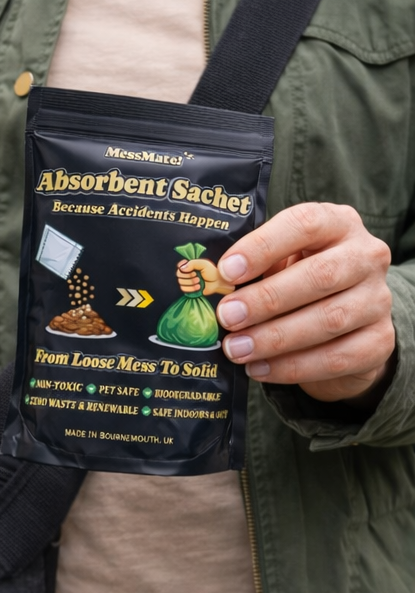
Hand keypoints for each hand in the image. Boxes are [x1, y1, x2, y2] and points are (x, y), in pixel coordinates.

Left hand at [216, 203, 394, 403]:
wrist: (347, 327)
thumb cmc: (301, 283)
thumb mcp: (281, 264)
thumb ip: (255, 269)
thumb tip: (212, 288)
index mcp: (338, 223)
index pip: (305, 223)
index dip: (264, 246)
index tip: (227, 271)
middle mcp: (367, 256)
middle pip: (321, 275)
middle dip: (267, 299)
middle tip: (227, 317)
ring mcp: (378, 300)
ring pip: (330, 320)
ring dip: (276, 338)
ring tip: (236, 349)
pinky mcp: (379, 342)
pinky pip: (336, 358)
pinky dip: (293, 367)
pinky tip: (260, 369)